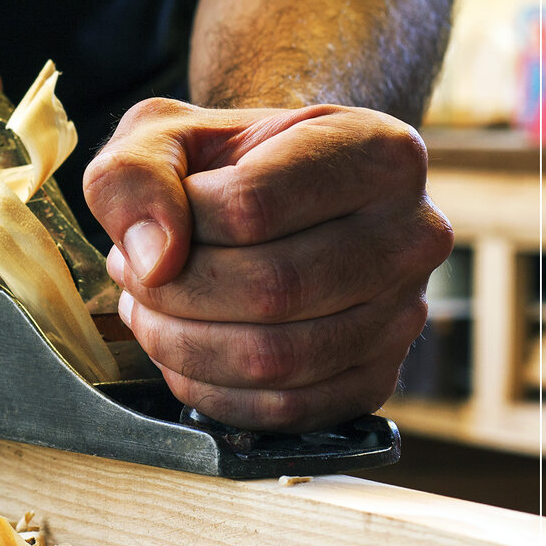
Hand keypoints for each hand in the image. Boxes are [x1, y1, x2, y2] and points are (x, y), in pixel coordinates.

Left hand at [83, 100, 453, 432]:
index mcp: (376, 153)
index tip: (149, 226)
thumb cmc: (220, 166)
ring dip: (182, 344)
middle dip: (172, 293)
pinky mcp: (377, 379)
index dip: (176, 227)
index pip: (251, 208)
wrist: (271, 201)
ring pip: (275, 358)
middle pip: (270, 290)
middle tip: (132, 276)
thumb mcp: (161, 135)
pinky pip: (285, 411)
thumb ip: (134, 175)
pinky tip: (182, 352)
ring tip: (150, 310)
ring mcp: (403, 315)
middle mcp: (412, 234)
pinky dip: (211, 391)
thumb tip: (153, 260)